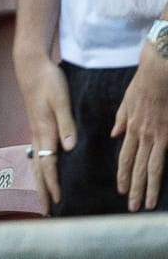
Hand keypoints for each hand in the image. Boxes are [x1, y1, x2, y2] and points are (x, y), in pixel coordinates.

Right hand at [14, 46, 75, 210]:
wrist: (30, 65)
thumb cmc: (48, 81)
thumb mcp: (61, 100)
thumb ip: (66, 124)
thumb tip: (68, 148)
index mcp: (44, 130)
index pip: (48, 163)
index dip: (52, 182)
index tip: (57, 199)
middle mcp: (37, 133)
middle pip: (38, 167)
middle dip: (42, 189)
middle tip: (45, 209)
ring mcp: (35, 129)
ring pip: (36, 161)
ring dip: (39, 180)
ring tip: (43, 196)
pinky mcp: (36, 124)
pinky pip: (36, 152)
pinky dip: (38, 166)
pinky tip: (41, 169)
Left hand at [114, 44, 167, 210]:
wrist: (159, 72)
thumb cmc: (144, 84)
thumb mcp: (126, 101)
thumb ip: (121, 119)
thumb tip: (115, 134)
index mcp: (130, 127)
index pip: (124, 157)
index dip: (123, 175)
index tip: (121, 190)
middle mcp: (141, 135)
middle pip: (136, 167)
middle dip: (133, 188)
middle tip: (131, 207)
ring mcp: (156, 135)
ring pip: (150, 168)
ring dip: (146, 187)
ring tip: (143, 204)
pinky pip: (163, 158)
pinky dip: (160, 174)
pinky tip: (160, 185)